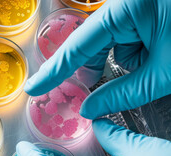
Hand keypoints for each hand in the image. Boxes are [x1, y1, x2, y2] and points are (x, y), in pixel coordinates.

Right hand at [25, 0, 170, 119]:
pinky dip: (136, 55)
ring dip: (123, 63)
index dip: (54, 71)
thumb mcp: (167, 72)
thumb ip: (123, 93)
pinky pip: (129, 38)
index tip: (34, 88)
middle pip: (92, 43)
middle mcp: (126, 5)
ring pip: (112, 43)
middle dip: (95, 69)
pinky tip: (155, 60)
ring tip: (151, 69)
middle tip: (91, 94)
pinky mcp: (146, 13)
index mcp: (126, 8)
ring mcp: (135, 8)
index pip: (78, 46)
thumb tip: (89, 109)